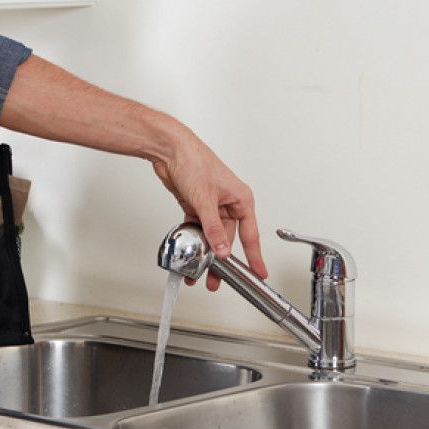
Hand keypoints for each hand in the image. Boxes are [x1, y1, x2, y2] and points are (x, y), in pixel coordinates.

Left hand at [152, 127, 264, 291]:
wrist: (169, 149)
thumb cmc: (193, 161)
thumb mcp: (205, 200)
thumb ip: (214, 229)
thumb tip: (222, 249)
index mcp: (240, 199)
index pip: (251, 234)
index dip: (254, 256)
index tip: (259, 273)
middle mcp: (228, 203)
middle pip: (228, 239)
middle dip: (221, 260)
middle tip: (218, 279)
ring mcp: (211, 205)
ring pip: (211, 236)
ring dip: (205, 253)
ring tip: (198, 271)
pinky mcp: (195, 205)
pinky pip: (197, 229)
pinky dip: (193, 241)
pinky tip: (190, 252)